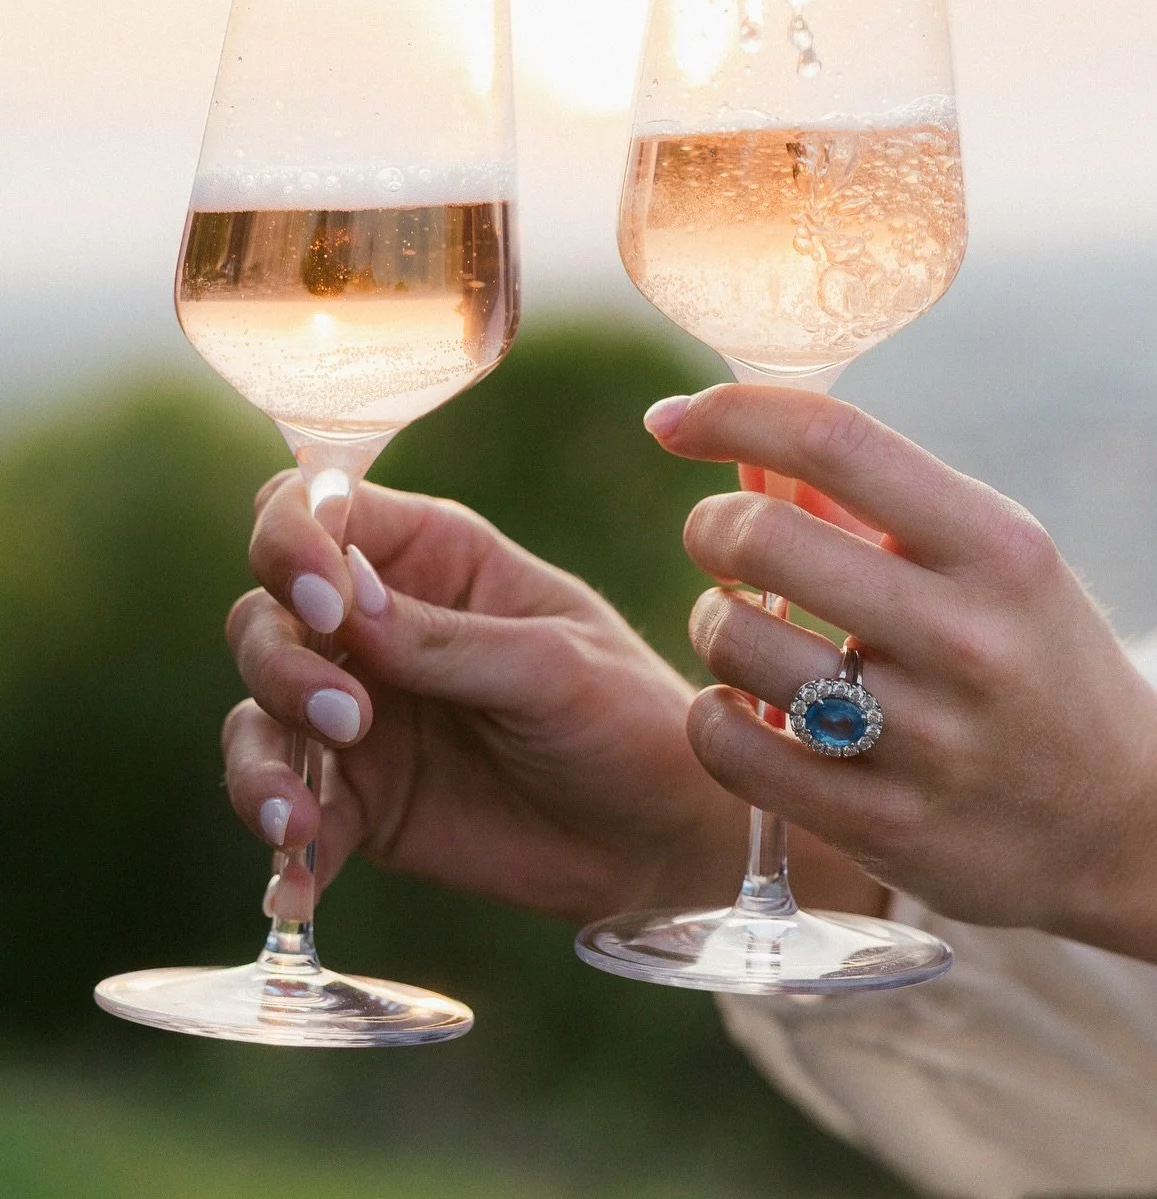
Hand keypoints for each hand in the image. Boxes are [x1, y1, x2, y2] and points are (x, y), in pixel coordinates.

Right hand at [222, 473, 878, 923]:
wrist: (658, 840)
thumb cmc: (626, 718)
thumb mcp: (554, 668)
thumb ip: (449, 641)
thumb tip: (347, 605)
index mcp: (433, 554)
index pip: (318, 506)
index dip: (296, 539)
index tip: (327, 603)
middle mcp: (379, 623)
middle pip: (267, 610)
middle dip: (284, 660)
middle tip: (351, 718)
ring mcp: (358, 711)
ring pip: (258, 707)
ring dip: (262, 758)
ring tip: (298, 819)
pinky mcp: (357, 798)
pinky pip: (285, 808)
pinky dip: (279, 849)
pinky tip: (293, 890)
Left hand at [649, 385, 1156, 1027]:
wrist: (1134, 825)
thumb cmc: (1040, 661)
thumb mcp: (996, 560)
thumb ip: (879, 504)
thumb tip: (744, 450)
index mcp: (997, 547)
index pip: (834, 440)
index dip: (731, 413)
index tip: (674, 419)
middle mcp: (965, 636)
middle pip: (762, 539)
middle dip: (711, 527)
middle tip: (721, 541)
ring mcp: (926, 740)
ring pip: (734, 641)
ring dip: (714, 623)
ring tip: (746, 629)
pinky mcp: (884, 827)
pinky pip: (730, 746)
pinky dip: (714, 714)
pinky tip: (745, 707)